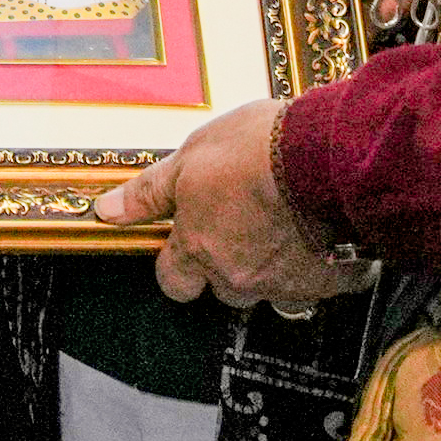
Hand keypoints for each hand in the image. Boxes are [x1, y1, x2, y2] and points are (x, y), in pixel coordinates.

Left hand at [90, 99, 373, 311]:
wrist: (325, 156)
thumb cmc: (259, 149)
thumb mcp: (190, 156)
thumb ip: (150, 192)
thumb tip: (108, 210)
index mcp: (199, 248)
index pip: (173, 281)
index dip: (178, 264)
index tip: (188, 243)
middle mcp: (238, 275)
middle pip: (224, 289)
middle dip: (230, 265)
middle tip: (245, 223)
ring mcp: (286, 283)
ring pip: (274, 290)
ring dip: (277, 267)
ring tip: (288, 224)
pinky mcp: (332, 281)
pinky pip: (325, 283)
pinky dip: (326, 263)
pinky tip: (329, 232)